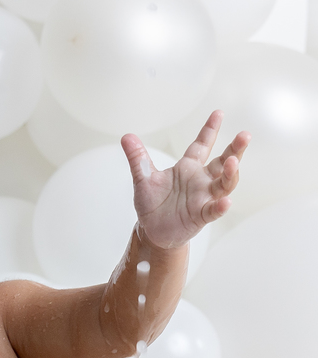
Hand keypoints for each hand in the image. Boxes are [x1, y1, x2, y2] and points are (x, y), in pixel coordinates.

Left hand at [121, 110, 249, 249]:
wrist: (152, 230)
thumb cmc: (152, 203)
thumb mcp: (143, 178)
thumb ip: (138, 158)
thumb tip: (126, 136)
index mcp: (188, 168)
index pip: (202, 145)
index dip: (210, 130)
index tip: (219, 113)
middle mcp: (201, 180)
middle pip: (223, 162)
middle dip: (235, 149)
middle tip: (245, 135)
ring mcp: (203, 198)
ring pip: (224, 184)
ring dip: (230, 173)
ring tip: (232, 162)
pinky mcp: (201, 215)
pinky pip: (214, 210)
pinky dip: (220, 206)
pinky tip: (226, 201)